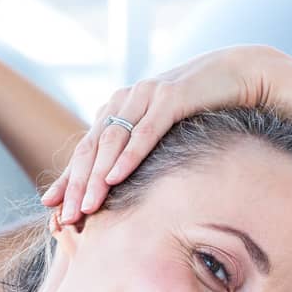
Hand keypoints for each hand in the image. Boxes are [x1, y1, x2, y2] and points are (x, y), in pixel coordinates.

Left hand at [42, 45, 284, 222]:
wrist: (241, 73)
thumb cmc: (203, 108)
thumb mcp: (163, 129)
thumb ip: (139, 147)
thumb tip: (120, 184)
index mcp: (118, 109)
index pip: (86, 149)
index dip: (67, 178)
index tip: (50, 207)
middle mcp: (125, 100)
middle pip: (91, 147)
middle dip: (76, 185)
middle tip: (64, 218)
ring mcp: (147, 95)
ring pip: (112, 141)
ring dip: (97, 177)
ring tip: (86, 207)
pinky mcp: (172, 97)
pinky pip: (145, 132)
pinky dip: (129, 156)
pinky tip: (115, 179)